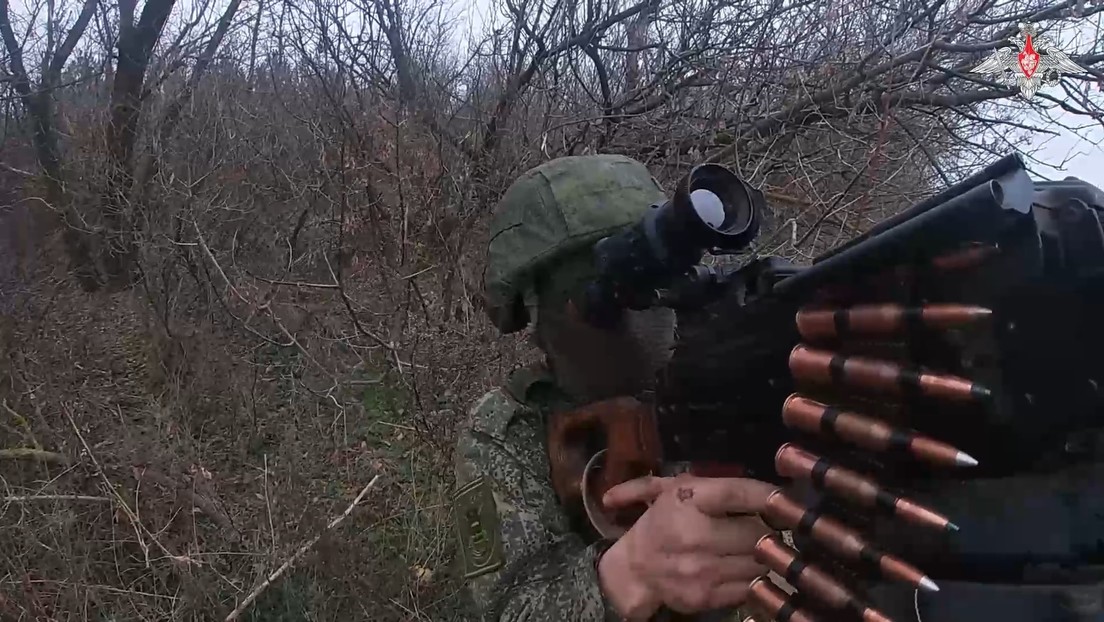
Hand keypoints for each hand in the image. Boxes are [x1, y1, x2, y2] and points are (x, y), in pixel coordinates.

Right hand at [596, 474, 776, 619]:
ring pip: (759, 562)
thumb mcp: (678, 490)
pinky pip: (750, 587)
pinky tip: (738, 569)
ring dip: (760, 556)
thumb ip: (720, 483)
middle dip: (763, 530)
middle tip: (757, 528)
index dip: (767, 496)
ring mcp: (700, 569)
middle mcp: (692, 534)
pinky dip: (751, 578)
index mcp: (686, 500)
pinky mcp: (706, 597)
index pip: (738, 494)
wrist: (635, 567)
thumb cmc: (663, 522)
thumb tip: (773, 491)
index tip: (783, 500)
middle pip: (757, 533)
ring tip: (747, 549)